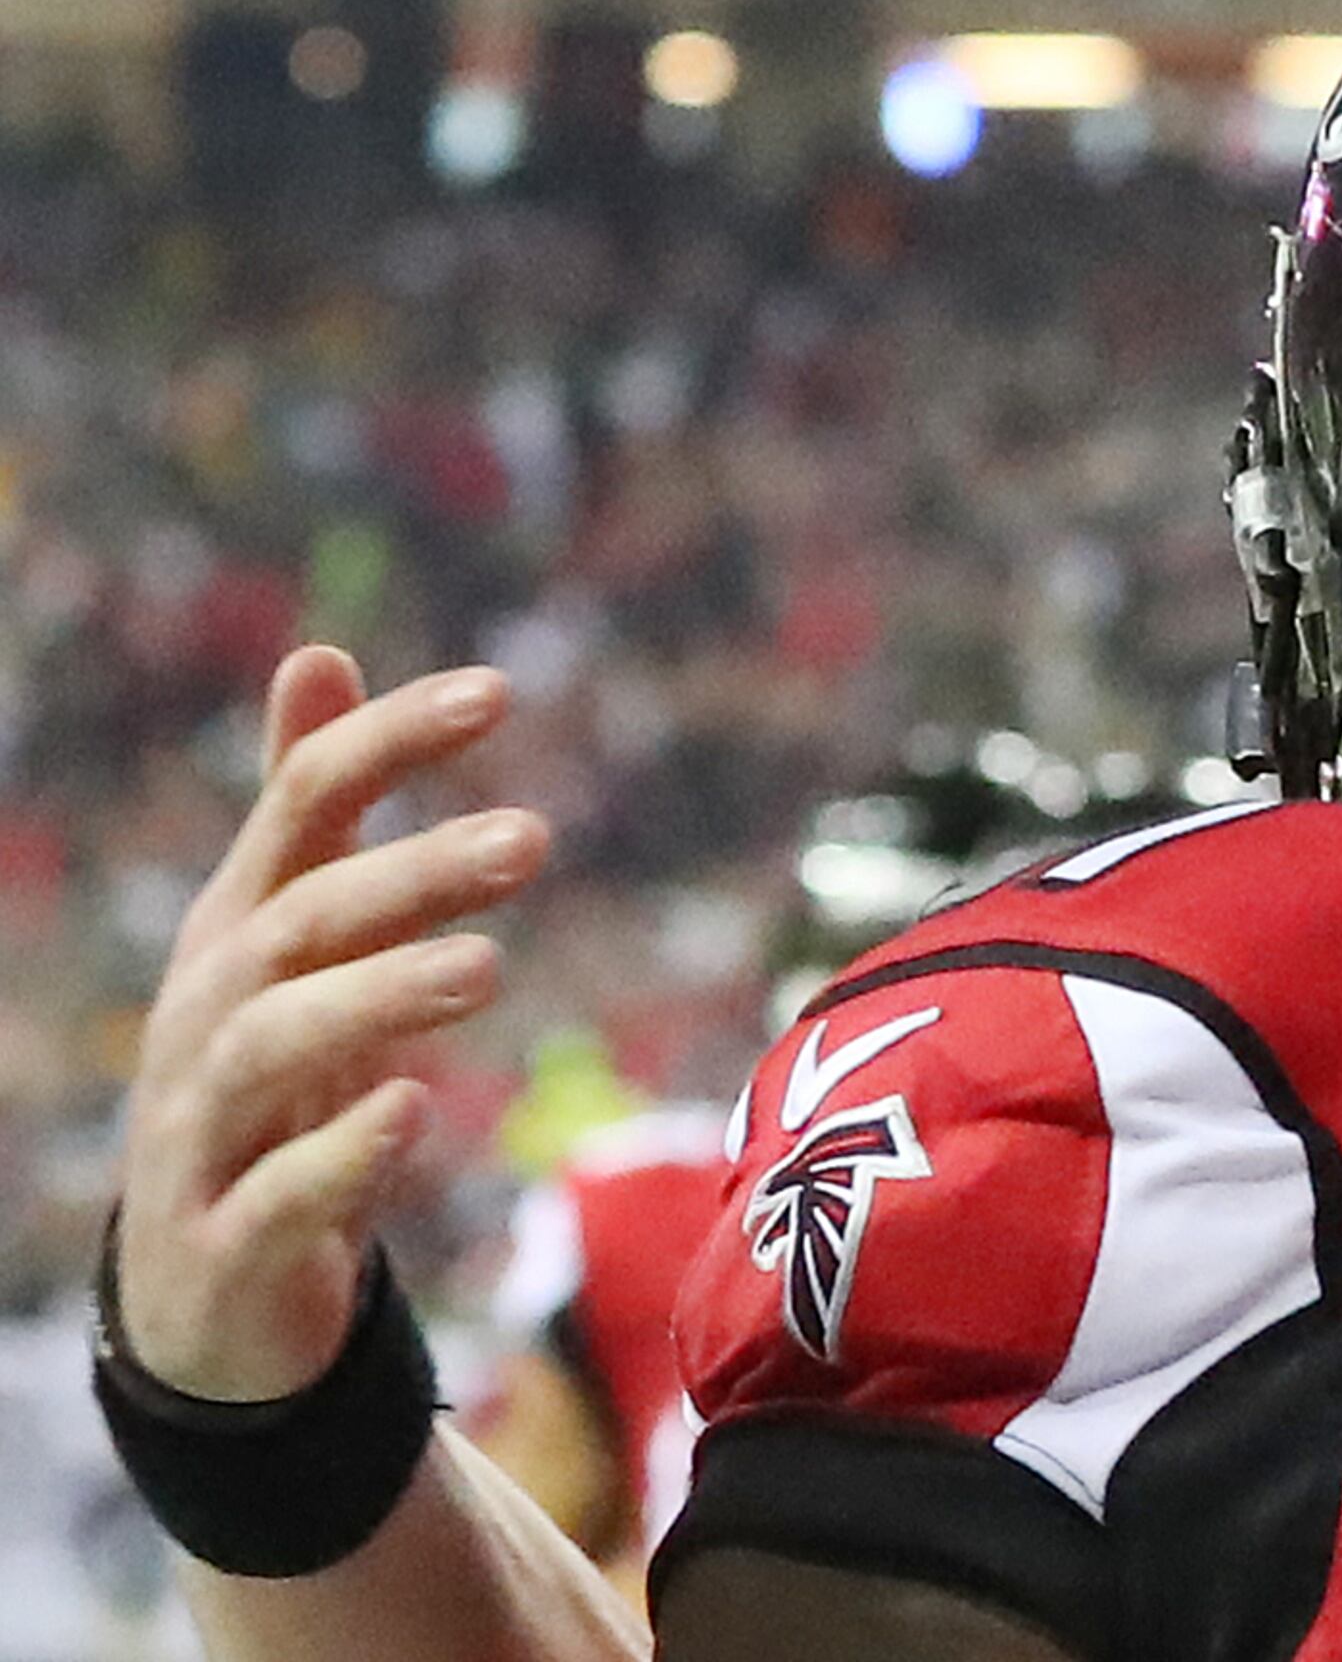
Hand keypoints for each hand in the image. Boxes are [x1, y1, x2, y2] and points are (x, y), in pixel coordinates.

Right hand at [113, 647, 547, 1400]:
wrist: (199, 1294)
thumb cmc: (268, 1086)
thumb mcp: (285, 942)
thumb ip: (306, 808)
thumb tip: (319, 655)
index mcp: (238, 933)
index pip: (302, 808)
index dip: (388, 744)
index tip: (499, 688)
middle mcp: (208, 1016)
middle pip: (298, 924)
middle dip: (409, 875)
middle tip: (534, 837)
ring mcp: (204, 1132)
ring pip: (271, 1048)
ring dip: (379, 999)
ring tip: (488, 967)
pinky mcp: (225, 1241)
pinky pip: (276, 1194)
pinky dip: (341, 1155)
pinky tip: (417, 1112)